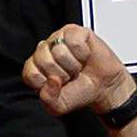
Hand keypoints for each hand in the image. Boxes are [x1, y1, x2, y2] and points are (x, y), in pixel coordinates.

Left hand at [22, 22, 136, 127]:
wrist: (105, 86)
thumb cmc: (79, 92)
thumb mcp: (59, 105)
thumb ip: (48, 99)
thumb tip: (52, 80)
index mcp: (34, 68)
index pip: (31, 75)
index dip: (49, 84)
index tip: (59, 85)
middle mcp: (43, 51)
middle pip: (44, 61)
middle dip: (63, 73)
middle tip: (71, 75)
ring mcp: (57, 39)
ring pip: (59, 51)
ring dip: (74, 64)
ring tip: (77, 67)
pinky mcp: (74, 32)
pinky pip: (74, 41)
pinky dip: (83, 53)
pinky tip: (84, 56)